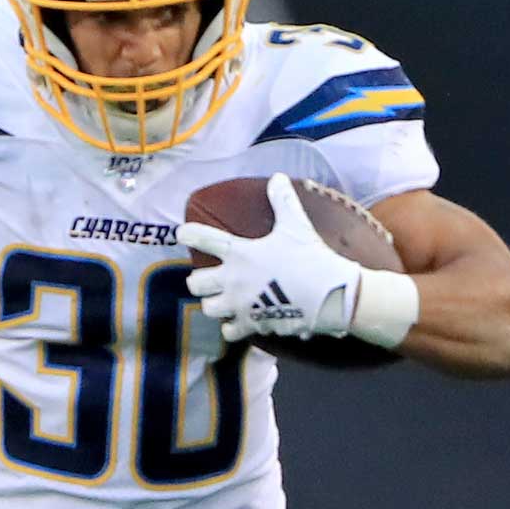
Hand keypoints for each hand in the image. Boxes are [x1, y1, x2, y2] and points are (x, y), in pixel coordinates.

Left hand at [178, 173, 361, 342]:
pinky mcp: (251, 324)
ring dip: (214, 304)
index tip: (181, 233)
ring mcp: (240, 304)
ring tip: (223, 300)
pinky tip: (239, 322)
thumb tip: (277, 177)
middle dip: (198, 281)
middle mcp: (233, 279)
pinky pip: (229, 331)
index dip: (189, 234)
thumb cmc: (310, 257)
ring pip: (208, 308)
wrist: (328, 294)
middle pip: (195, 283)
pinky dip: (232, 327)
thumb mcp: (296, 225)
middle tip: (208, 278)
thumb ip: (283, 201)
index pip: (204, 239)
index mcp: (240, 253)